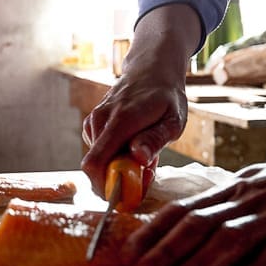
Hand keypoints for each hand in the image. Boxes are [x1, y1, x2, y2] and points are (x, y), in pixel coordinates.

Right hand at [80, 3, 200, 198]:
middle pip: (95, 168)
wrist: (151, 70)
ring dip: (119, 167)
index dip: (105, 187)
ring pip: (98, 161)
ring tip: (144, 154)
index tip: (128, 194)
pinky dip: (114, 156)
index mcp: (120, 121)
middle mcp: (100, 121)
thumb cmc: (166, 97)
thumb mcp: (174, 120)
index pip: (94, 163)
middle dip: (118, 179)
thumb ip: (156, 139)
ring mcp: (93, 121)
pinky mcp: (92, 124)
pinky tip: (132, 146)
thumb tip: (137, 157)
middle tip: (146, 173)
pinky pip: (99, 151)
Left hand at [119, 137, 265, 265]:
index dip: (151, 232)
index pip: (182, 209)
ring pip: (227, 241)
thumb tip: (201, 219)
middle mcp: (248, 200)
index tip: (124, 254)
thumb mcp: (262, 182)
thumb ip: (233, 201)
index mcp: (235, 189)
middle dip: (159, 254)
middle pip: (195, 227)